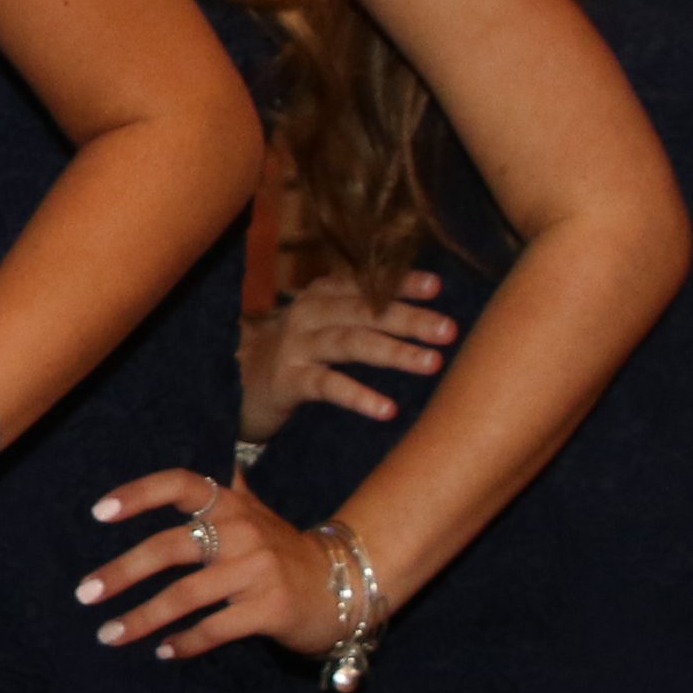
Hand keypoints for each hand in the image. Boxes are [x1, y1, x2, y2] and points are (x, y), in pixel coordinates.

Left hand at [77, 464, 342, 659]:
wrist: (343, 586)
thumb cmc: (282, 551)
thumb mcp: (254, 513)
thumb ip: (220, 492)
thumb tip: (183, 469)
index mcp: (232, 504)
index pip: (181, 484)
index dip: (139, 494)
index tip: (98, 512)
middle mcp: (243, 531)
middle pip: (170, 547)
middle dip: (121, 572)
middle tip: (85, 593)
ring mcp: (258, 570)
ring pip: (185, 596)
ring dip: (141, 618)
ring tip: (108, 634)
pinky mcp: (270, 609)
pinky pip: (214, 628)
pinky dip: (185, 643)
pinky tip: (164, 651)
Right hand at [245, 269, 451, 442]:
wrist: (243, 385)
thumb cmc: (301, 352)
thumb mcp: (328, 323)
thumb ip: (364, 311)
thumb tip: (426, 311)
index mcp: (322, 294)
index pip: (365, 283)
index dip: (400, 283)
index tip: (437, 287)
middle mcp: (308, 313)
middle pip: (364, 311)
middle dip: (409, 318)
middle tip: (449, 330)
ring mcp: (296, 346)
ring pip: (350, 342)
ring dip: (393, 351)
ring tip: (432, 363)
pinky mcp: (288, 380)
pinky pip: (328, 386)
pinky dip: (359, 396)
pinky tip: (388, 409)